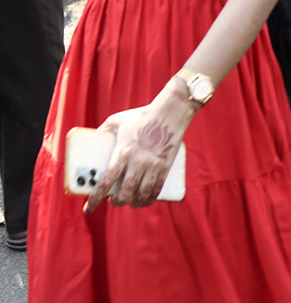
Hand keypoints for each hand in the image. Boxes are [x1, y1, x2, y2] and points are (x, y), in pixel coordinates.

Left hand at [87, 87, 193, 211]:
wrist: (170, 112)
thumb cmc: (141, 115)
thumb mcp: (116, 121)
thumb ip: (103, 131)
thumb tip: (90, 141)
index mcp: (123, 152)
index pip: (107, 181)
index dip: (96, 198)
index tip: (88, 208)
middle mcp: (138, 161)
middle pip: (125, 193)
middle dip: (116, 202)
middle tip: (113, 200)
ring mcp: (153, 165)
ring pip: (142, 194)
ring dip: (133, 203)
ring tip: (129, 202)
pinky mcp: (166, 166)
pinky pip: (157, 188)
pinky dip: (150, 199)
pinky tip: (144, 201)